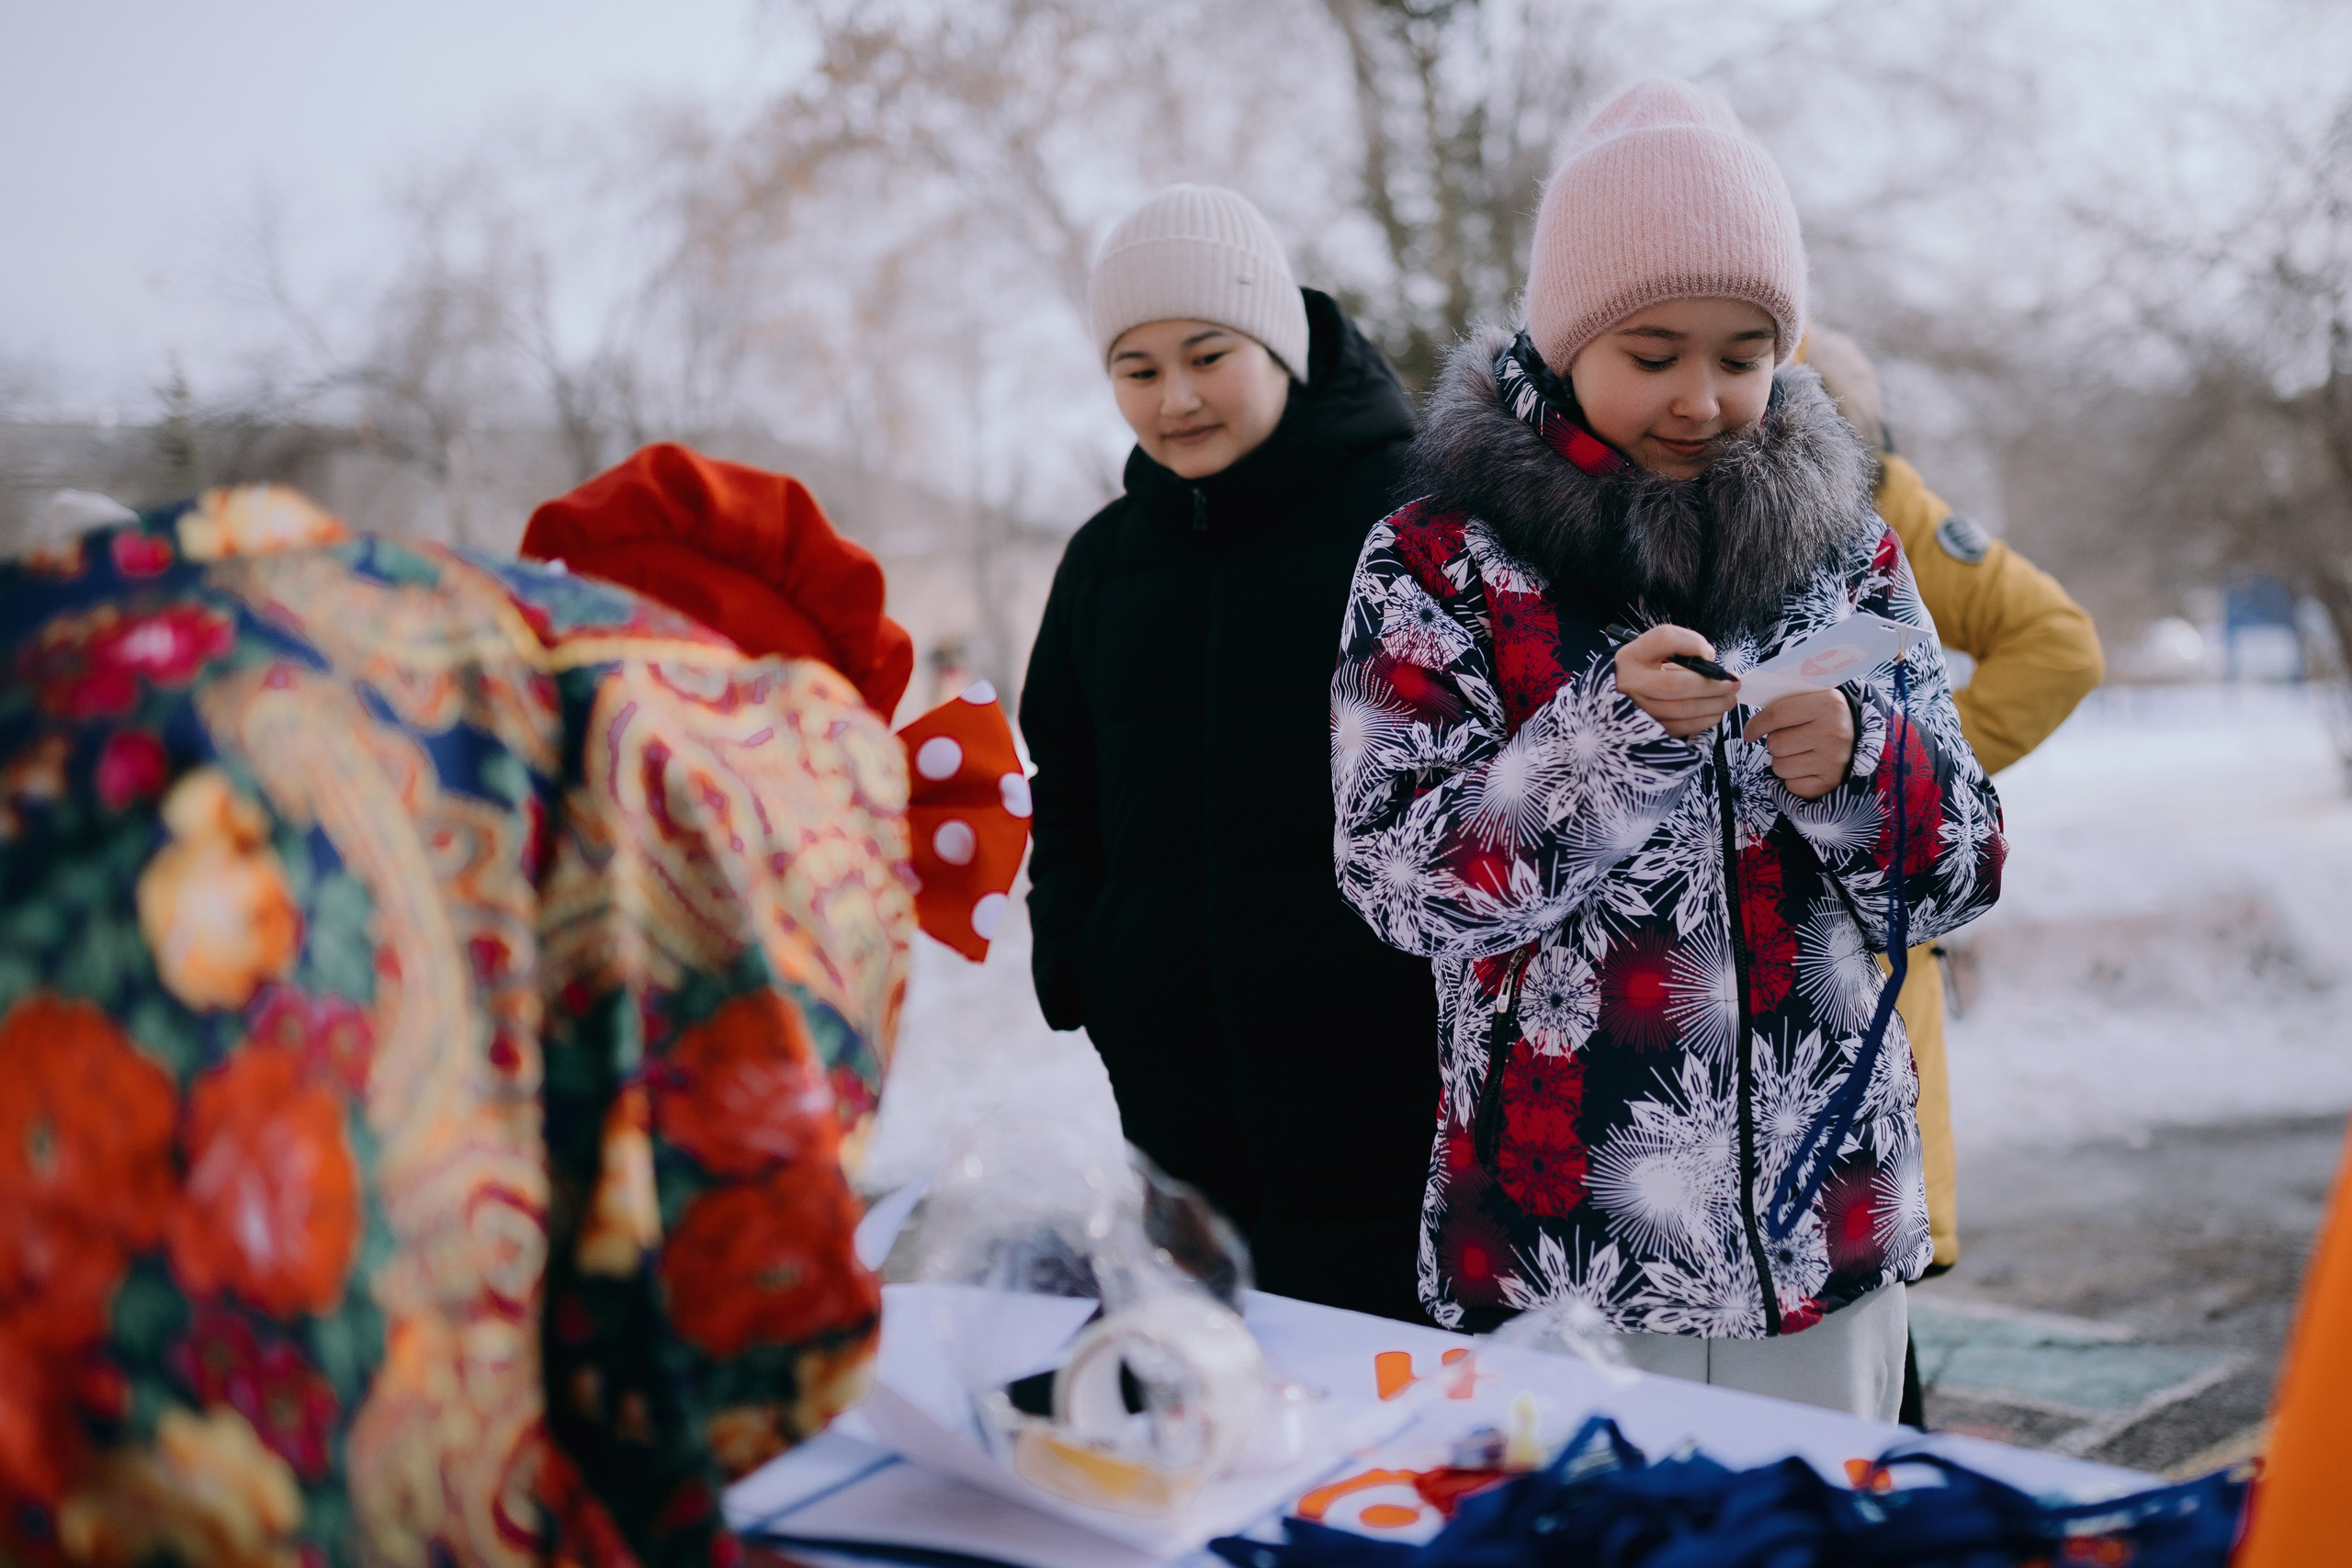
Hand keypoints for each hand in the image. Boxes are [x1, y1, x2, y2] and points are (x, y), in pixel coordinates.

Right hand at [1614, 624, 1739, 738]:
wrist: (1614, 704)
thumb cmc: (1642, 673)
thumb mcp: (1652, 653)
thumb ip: (1678, 648)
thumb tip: (1709, 658)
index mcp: (1631, 656)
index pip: (1664, 639)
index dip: (1692, 644)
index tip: (1709, 654)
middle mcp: (1630, 683)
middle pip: (1677, 684)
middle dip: (1713, 684)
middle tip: (1733, 683)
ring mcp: (1637, 710)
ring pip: (1684, 709)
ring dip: (1715, 704)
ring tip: (1729, 698)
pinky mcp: (1647, 731)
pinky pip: (1683, 727)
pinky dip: (1705, 720)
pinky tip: (1715, 712)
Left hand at [1743, 688, 1855, 798]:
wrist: (1863, 740)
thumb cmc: (1828, 718)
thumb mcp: (1816, 699)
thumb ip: (1786, 702)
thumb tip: (1749, 718)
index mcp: (1829, 703)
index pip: (1775, 715)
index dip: (1756, 725)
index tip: (1750, 732)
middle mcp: (1833, 732)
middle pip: (1775, 744)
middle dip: (1776, 743)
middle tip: (1791, 740)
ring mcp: (1833, 761)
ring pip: (1779, 767)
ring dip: (1783, 762)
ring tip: (1801, 753)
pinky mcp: (1830, 783)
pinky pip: (1791, 785)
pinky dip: (1794, 779)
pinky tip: (1808, 769)